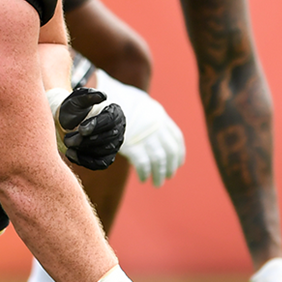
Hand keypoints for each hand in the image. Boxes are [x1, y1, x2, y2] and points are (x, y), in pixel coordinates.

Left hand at [51, 87, 125, 169]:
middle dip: (87, 139)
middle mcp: (118, 129)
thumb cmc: (73, 109)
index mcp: (114, 112)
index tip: (81, 129)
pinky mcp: (106, 157)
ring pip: (104, 151)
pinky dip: (86, 161)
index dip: (97, 125)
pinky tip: (71, 154)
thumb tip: (102, 96)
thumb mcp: (77, 99)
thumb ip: (88, 95)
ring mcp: (114, 144)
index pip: (111, 120)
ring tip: (68, 144)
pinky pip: (100, 164)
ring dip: (84, 149)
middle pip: (109, 137)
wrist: (66, 122)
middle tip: (69, 139)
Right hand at [94, 70, 185, 185]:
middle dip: (170, 166)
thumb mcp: (136, 102)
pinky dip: (144, 173)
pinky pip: (143, 164)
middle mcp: (155, 126)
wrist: (102, 98)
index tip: (179, 162)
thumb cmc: (115, 99)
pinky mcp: (131, 145)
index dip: (179, 152)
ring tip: (157, 183)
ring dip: (160, 174)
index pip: (176, 137)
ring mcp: (144, 136)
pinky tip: (143, 178)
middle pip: (170, 151)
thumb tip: (145, 128)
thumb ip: (145, 116)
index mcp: (158, 116)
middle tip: (168, 176)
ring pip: (159, 160)